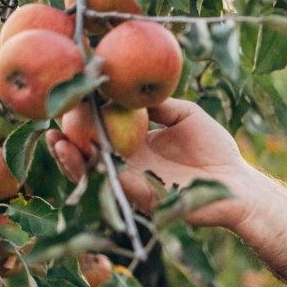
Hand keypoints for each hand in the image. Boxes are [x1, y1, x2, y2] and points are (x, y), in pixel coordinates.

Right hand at [47, 98, 256, 229]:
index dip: (82, 116)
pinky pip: (111, 185)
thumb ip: (158, 104)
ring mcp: (132, 181)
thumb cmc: (216, 148)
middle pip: (87, 151)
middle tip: (49, 122)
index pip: (102, 127)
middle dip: (64, 139)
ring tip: (55, 140)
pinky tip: (82, 157)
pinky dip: (94, 173)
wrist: (238, 183)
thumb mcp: (186, 114)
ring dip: (69, 159)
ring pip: (91, 172)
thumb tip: (129, 89)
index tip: (66, 98)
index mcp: (137, 141)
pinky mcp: (141, 197)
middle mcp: (129, 162)